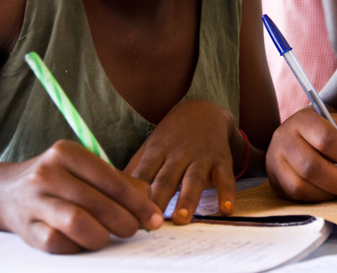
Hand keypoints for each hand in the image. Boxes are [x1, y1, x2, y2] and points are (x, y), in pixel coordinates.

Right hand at [0, 140, 161, 253]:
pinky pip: (58, 243)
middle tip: (134, 230)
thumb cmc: (60, 180)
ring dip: (101, 235)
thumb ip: (119, 182)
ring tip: (108, 237)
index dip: (138, 202)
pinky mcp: (25, 228)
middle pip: (97, 203)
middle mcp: (47, 172)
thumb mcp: (86, 170)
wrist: (7, 192)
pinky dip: (77, 246)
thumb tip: (149, 202)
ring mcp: (33, 200)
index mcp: (67, 152)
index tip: (155, 217)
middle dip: (124, 221)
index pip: (112, 180)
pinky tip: (83, 242)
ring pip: (78, 222)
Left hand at [125, 100, 243, 223]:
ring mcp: (201, 158)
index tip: (127, 214)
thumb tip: (109, 194)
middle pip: (166, 178)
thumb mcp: (150, 147)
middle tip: (151, 223)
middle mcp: (179, 154)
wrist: (204, 112)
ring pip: (194, 179)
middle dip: (159, 199)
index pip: (143, 174)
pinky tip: (225, 210)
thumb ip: (134, 170)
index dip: (135, 193)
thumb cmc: (171, 138)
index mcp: (157, 152)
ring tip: (182, 219)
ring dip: (188, 199)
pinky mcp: (221, 161)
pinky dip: (227, 194)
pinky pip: (225, 178)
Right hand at [266, 107, 336, 201]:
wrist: (311, 135)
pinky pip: (295, 195)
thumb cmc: (336, 132)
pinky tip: (332, 193)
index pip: (325, 139)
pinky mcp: (274, 179)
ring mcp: (275, 159)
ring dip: (329, 193)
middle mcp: (284, 137)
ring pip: (301, 185)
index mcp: (304, 119)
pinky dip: (317, 198)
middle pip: (311, 166)